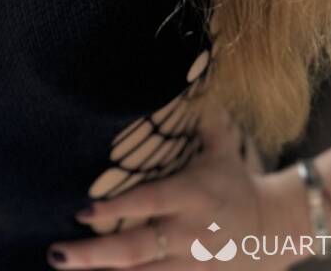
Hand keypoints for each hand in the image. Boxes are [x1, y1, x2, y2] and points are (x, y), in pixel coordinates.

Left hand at [48, 108, 299, 268]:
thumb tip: (191, 78)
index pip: (149, 202)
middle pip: (136, 248)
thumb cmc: (235, 182)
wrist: (273, 229)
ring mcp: (191, 264)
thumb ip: (203, 118)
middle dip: (95, 253)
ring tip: (63, 265)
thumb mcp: (223, 148)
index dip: (116, 208)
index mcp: (192, 195)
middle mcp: (188, 233)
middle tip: (57, 252)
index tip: (82, 211)